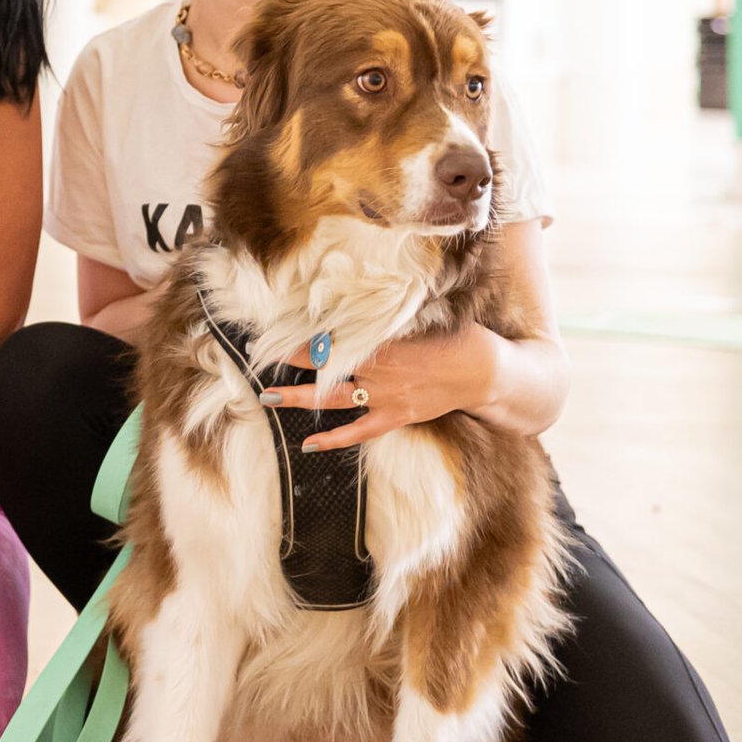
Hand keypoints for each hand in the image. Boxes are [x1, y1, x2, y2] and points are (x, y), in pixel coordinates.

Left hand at [264, 326, 498, 451]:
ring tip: (267, 397)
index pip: (332, 338)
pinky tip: (308, 445)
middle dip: (289, 361)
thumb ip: (388, 315)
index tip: (274, 330)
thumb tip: (359, 296)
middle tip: (256, 356)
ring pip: (333, 399)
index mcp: (383, 341)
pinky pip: (358, 431)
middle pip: (325, 366)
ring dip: (298, 399)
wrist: (484, 371)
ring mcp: (385, 396)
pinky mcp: (395, 417)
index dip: (301, 336)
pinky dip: (333, 439)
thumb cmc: (456, 336)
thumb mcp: (422, 317)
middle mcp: (378, 370)